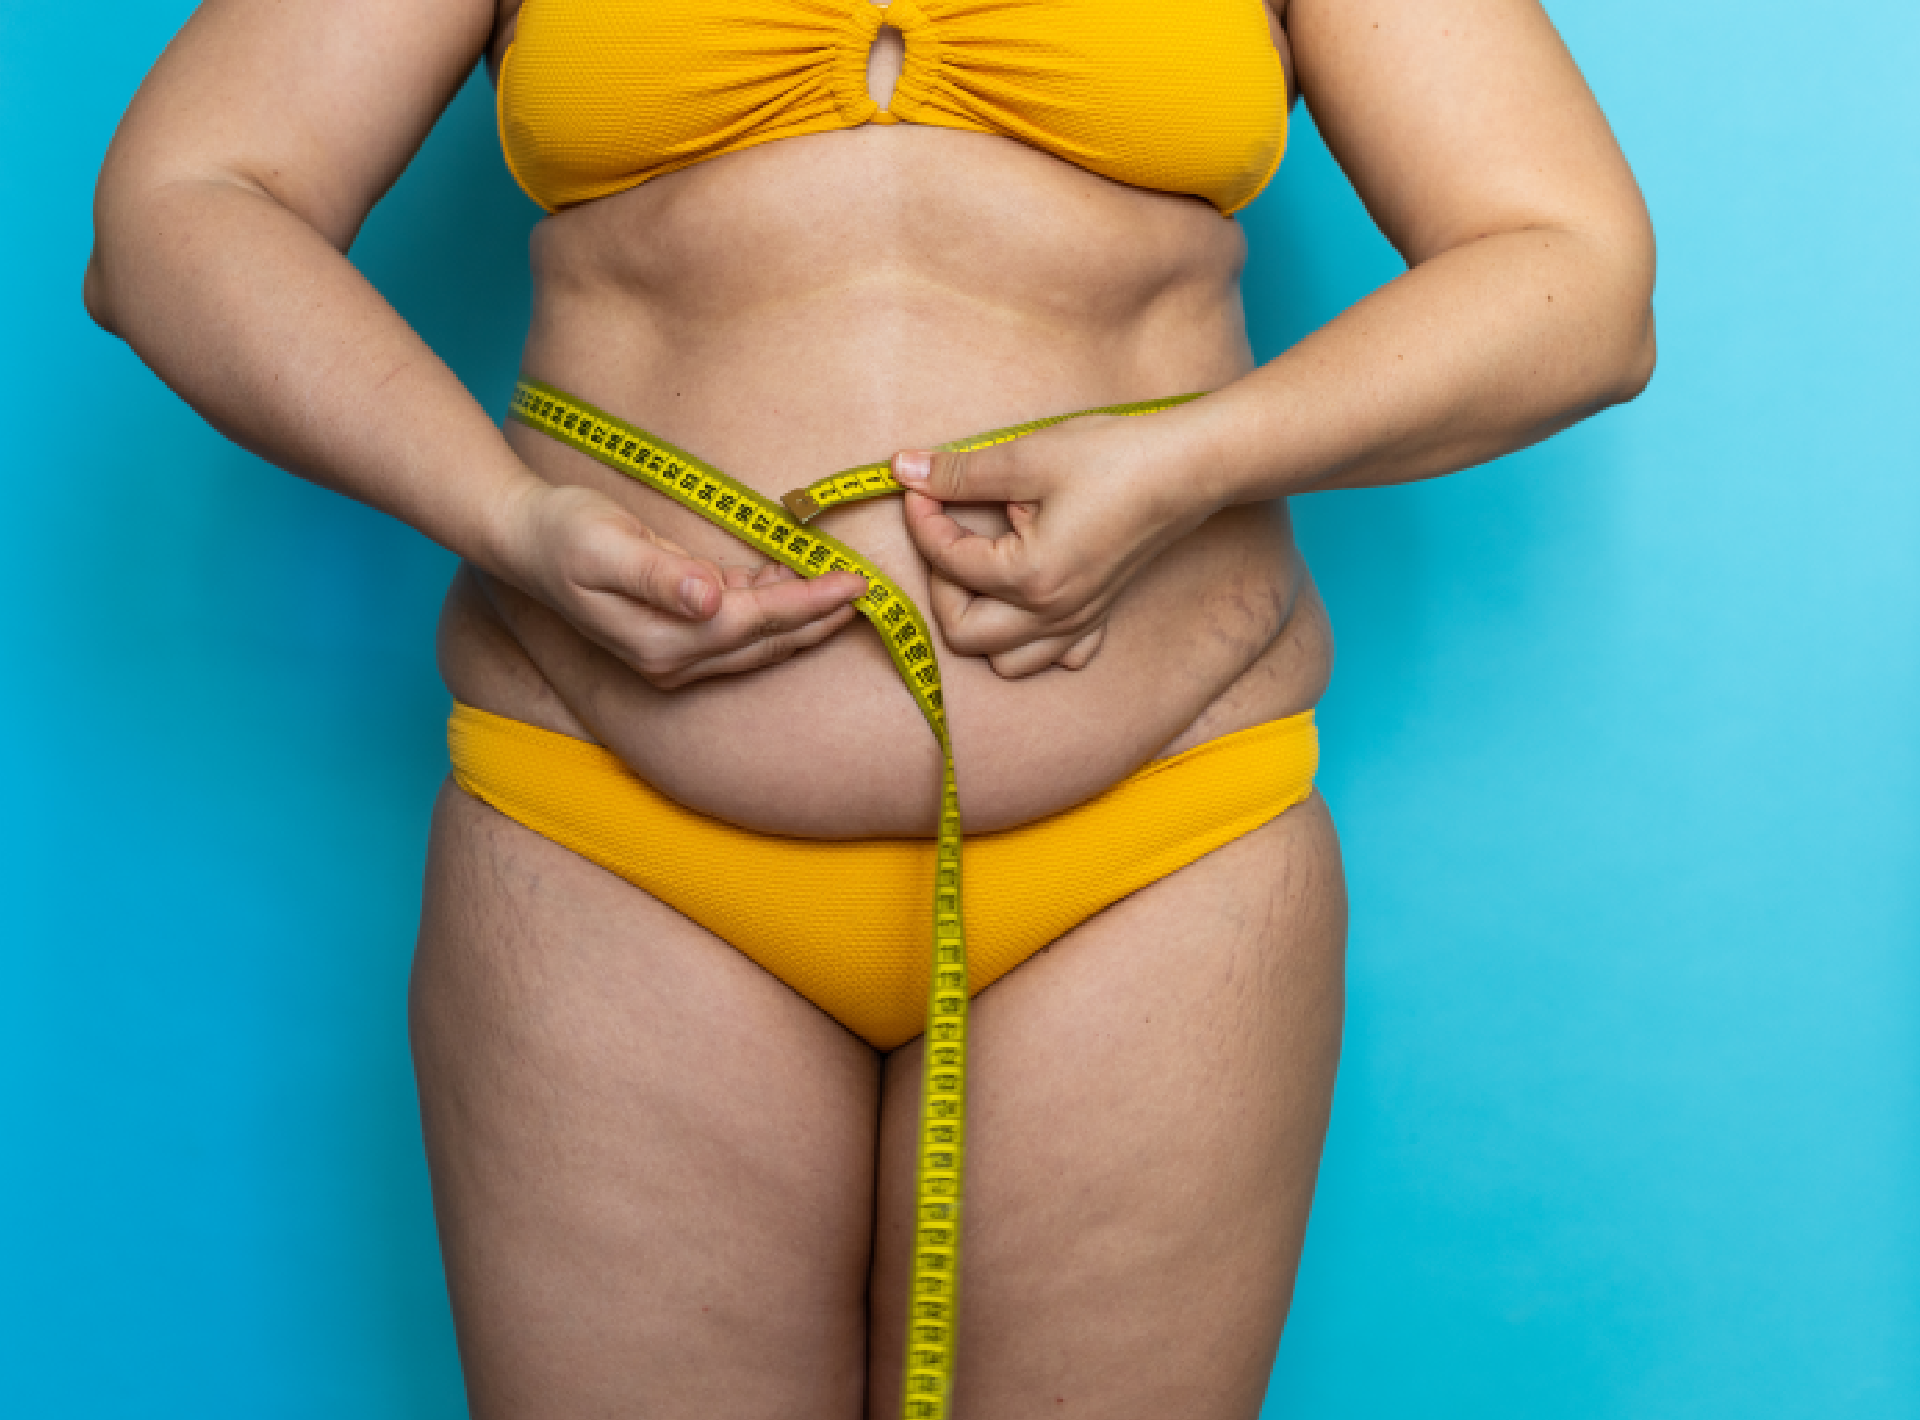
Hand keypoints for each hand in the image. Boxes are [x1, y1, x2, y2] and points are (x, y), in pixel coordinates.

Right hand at [503, 481, 865, 688]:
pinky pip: (738, 628)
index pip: (756, 623)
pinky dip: (771, 607)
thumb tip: (708, 598)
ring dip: (802, 617)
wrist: (522, 541)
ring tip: (845, 588)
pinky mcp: (675, 634)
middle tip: (870, 591)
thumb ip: (659, 574)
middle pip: (767, 641)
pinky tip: (794, 581)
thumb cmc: (563, 533)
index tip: (855, 583)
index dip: (810, 603)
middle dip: (821, 618)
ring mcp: (673, 654)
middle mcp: (672, 659)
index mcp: (662, 640)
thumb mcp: (606, 545)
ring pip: (758, 640)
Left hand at [895, 411, 1217, 677]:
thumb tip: (903, 469)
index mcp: (1030, 577)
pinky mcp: (1099, 613)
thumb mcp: (1027, 457)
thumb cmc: (1112, 458)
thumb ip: (960, 473)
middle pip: (964, 633)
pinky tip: (1029, 597)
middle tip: (945, 536)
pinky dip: (1032, 640)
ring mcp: (1078, 620)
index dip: (922, 520)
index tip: (919, 486)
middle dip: (941, 586)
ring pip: (1006, 661)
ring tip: (979, 573)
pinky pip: (1057, 655)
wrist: (1186, 467)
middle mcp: (1052, 613)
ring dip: (981, 625)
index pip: (949, 563)